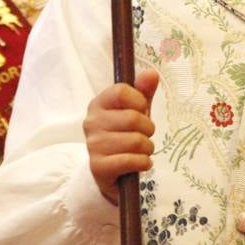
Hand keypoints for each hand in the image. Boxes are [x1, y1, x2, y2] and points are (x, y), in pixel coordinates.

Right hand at [83, 69, 158, 203]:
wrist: (110, 171)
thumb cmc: (124, 136)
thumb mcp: (135, 112)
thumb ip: (143, 92)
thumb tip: (152, 73)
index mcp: (98, 104)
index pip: (121, 91)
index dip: (139, 101)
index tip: (141, 111)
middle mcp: (91, 122)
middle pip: (132, 118)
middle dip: (148, 129)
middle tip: (143, 136)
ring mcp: (93, 145)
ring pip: (136, 141)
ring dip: (147, 149)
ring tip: (140, 151)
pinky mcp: (99, 167)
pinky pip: (132, 161)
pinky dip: (143, 163)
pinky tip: (139, 163)